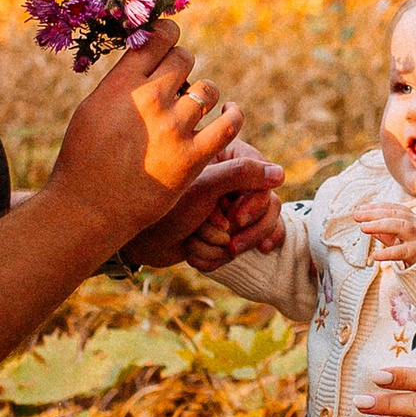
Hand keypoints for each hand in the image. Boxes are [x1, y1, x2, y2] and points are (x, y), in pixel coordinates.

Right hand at [47, 22, 243, 246]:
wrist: (89, 208)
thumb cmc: (84, 159)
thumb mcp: (92, 108)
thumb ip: (121, 82)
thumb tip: (144, 57)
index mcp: (122, 84)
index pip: (157, 37)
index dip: (167, 34)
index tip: (168, 41)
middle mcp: (150, 100)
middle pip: (184, 58)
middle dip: (182, 65)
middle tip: (177, 82)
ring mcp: (174, 129)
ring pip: (208, 89)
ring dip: (203, 94)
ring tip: (195, 107)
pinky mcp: (193, 157)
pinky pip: (228, 125)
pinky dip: (233, 116)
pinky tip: (229, 114)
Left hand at [129, 144, 285, 271]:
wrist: (135, 241)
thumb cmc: (164, 206)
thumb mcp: (204, 188)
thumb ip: (242, 175)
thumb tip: (280, 174)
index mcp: (228, 160)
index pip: (265, 182)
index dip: (254, 205)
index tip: (235, 219)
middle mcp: (232, 183)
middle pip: (268, 210)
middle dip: (245, 233)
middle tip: (230, 245)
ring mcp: (227, 210)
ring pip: (254, 234)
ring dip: (221, 247)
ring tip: (197, 244)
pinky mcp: (220, 234)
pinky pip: (237, 250)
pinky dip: (213, 256)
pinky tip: (192, 253)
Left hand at [351, 196, 415, 269]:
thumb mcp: (402, 240)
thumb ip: (387, 234)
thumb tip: (369, 227)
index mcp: (414, 220)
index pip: (394, 209)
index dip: (377, 207)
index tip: (361, 209)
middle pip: (396, 214)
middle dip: (375, 213)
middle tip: (357, 216)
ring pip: (401, 226)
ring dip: (380, 225)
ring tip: (363, 227)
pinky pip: (402, 251)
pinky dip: (387, 253)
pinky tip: (374, 255)